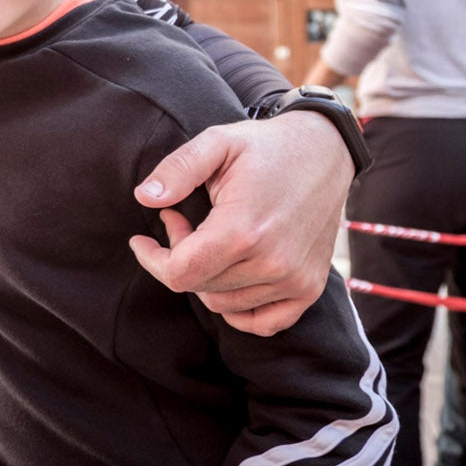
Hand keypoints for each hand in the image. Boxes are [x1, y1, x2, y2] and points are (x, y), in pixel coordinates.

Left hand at [129, 110, 350, 334]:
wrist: (325, 152)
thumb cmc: (266, 146)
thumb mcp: (217, 143)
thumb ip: (178, 170)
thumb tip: (144, 198)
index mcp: (243, 230)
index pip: (180, 274)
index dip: (152, 260)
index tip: (140, 240)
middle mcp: (272, 264)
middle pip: (199, 287)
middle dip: (178, 257)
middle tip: (179, 219)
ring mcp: (295, 280)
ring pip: (225, 304)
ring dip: (205, 277)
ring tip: (205, 237)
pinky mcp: (309, 288)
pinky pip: (265, 323)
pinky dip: (239, 311)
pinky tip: (227, 279)